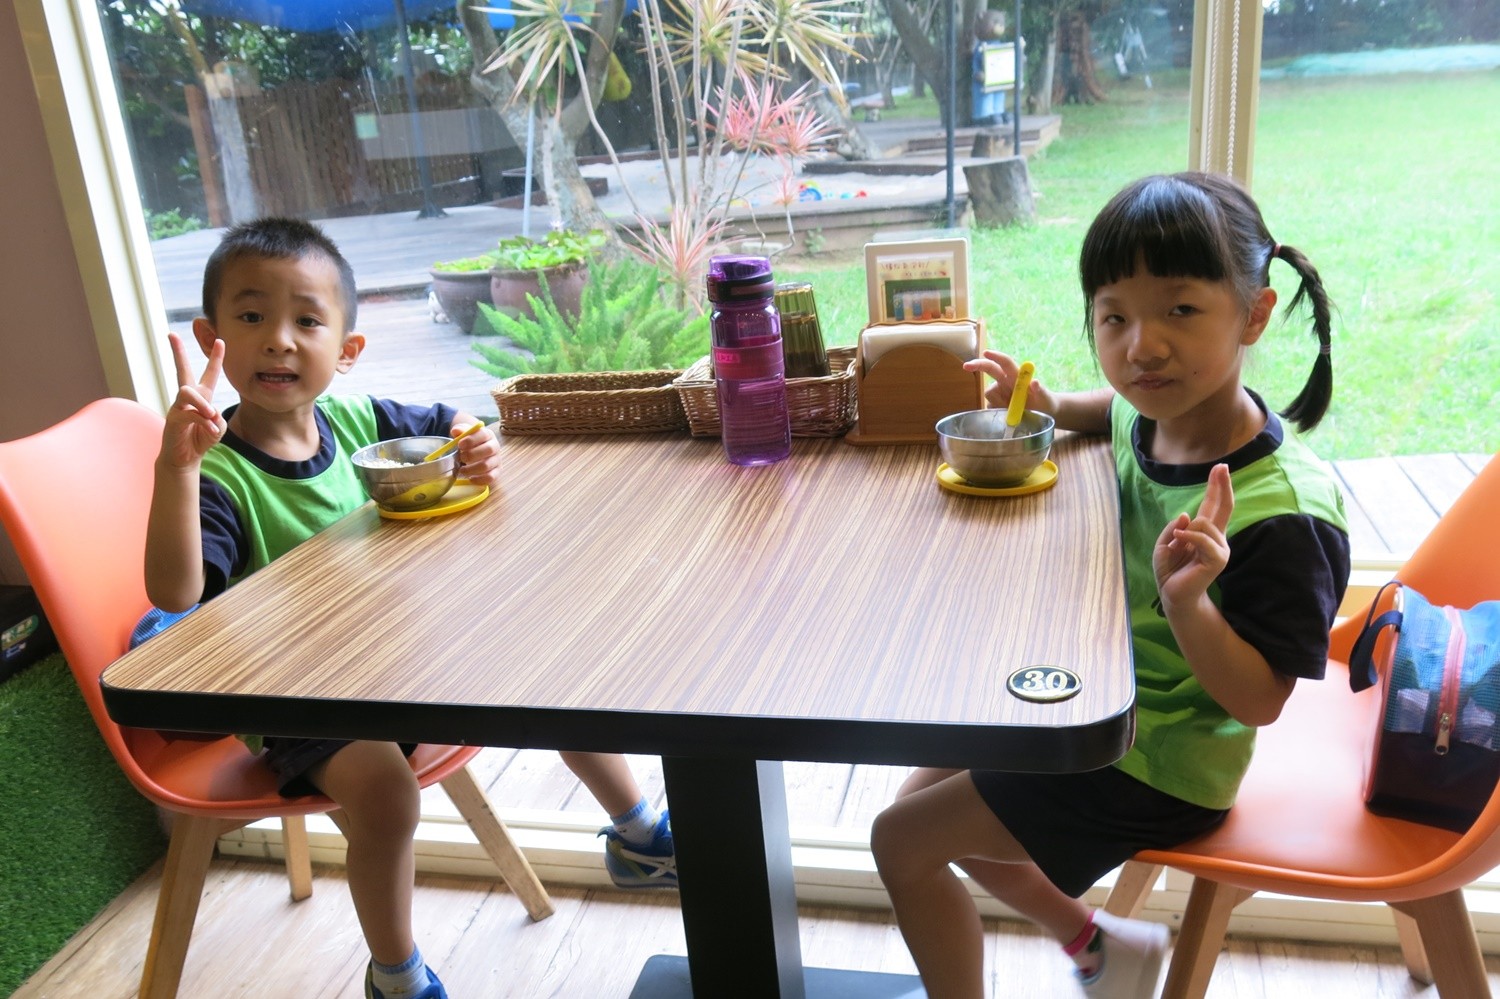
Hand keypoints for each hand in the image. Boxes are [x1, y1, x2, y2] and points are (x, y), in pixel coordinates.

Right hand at [161, 332, 226, 468]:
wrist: (185, 458)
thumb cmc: (200, 439)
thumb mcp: (217, 428)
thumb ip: (218, 419)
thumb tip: (210, 413)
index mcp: (202, 397)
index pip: (210, 374)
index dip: (216, 358)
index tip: (221, 340)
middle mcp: (188, 398)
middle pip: (182, 370)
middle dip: (177, 352)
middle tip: (171, 334)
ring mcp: (178, 407)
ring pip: (188, 392)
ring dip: (203, 404)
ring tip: (211, 416)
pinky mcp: (173, 419)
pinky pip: (190, 413)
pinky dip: (204, 422)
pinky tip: (211, 431)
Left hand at [452, 420, 500, 485]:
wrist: (477, 449)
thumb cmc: (470, 441)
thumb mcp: (465, 433)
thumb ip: (461, 430)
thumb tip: (455, 431)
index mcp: (488, 435)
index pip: (483, 435)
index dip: (471, 440)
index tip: (459, 445)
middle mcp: (495, 446)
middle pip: (488, 450)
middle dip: (471, 455)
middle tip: (460, 458)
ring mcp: (497, 460)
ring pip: (487, 465)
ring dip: (471, 469)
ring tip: (461, 470)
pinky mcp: (497, 472)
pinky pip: (490, 477)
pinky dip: (479, 479)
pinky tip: (470, 478)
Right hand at [963, 349, 1057, 414]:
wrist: (1043, 413)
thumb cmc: (1045, 401)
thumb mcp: (1045, 396)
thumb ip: (1039, 389)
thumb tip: (1035, 382)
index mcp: (1016, 376)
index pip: (1005, 363)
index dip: (996, 357)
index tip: (985, 353)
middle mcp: (1006, 381)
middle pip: (989, 369)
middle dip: (977, 365)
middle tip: (965, 366)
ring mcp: (1000, 393)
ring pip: (989, 394)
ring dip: (997, 403)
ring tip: (1014, 411)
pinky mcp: (997, 404)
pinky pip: (990, 407)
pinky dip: (996, 413)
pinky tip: (1007, 415)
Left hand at [1154, 463, 1232, 611]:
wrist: (1173, 594)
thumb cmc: (1170, 571)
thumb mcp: (1164, 544)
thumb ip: (1174, 528)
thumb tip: (1187, 515)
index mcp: (1203, 532)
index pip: (1213, 506)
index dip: (1216, 487)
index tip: (1220, 469)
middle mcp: (1215, 538)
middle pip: (1223, 506)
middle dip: (1221, 486)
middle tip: (1222, 467)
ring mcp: (1219, 548)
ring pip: (1205, 523)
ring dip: (1187, 531)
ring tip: (1178, 546)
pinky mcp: (1217, 559)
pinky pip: (1203, 539)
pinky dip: (1189, 537)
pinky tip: (1179, 541)